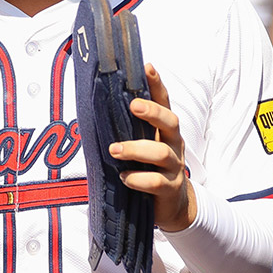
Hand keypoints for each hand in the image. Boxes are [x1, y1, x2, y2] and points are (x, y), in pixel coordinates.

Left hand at [107, 63, 196, 231]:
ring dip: (135, 149)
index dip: (157, 84)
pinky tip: (125, 177)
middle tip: (132, 106)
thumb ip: (130, 128)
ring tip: (114, 150)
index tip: (147, 66)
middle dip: (152, 112)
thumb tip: (98, 106)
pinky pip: (155, 182)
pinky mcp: (170, 188)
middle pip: (170, 121)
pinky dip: (138, 178)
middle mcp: (174, 144)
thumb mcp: (144, 145)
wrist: (173, 205)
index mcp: (166, 130)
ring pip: (160, 152)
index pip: (164, 101)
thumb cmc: (151, 168)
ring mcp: (175, 166)